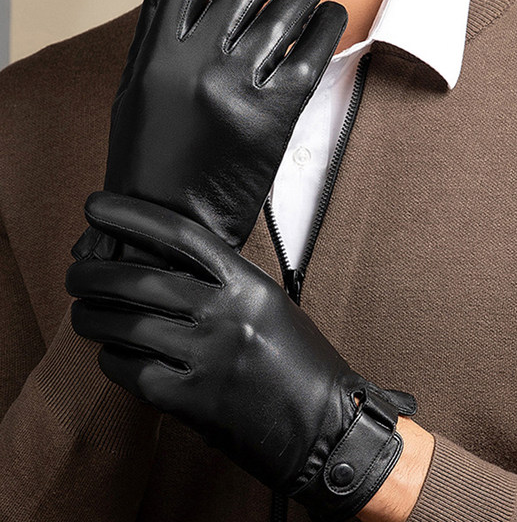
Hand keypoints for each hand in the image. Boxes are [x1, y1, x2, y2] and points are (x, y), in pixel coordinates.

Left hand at [67, 191, 417, 521]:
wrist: (324, 424)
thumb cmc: (301, 362)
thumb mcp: (271, 305)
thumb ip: (227, 284)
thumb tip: (170, 266)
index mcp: (250, 286)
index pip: (181, 236)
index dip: (132, 217)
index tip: (98, 207)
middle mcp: (227, 316)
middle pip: (141, 280)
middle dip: (94, 273)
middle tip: (77, 272)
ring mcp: (208, 358)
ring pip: (127, 326)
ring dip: (93, 317)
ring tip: (83, 313)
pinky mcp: (192, 401)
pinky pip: (132, 371)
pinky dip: (112, 358)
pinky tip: (112, 352)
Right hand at [76, 0, 346, 257]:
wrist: (168, 224)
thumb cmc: (149, 162)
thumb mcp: (133, 97)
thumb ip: (148, 40)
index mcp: (158, 52)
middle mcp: (196, 61)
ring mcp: (235, 88)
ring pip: (283, 15)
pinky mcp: (271, 119)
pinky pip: (308, 60)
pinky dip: (325, 30)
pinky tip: (333, 13)